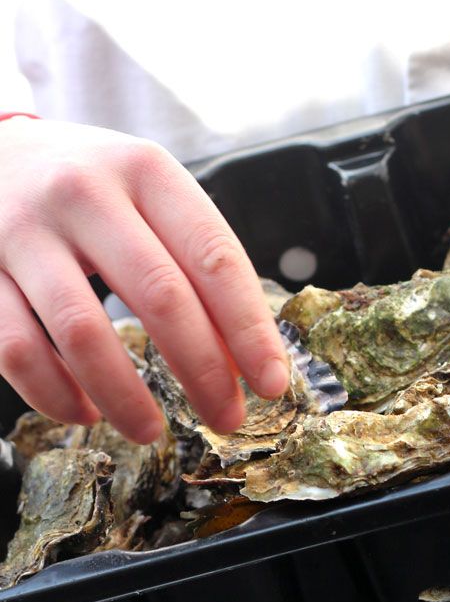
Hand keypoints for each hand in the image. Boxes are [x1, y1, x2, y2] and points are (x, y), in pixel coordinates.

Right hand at [0, 117, 287, 442]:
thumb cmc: (87, 186)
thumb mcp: (147, 196)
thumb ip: (193, 263)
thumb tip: (242, 358)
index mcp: (145, 170)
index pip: (214, 256)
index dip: (249, 329)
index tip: (272, 382)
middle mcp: (84, 192)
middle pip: (160, 296)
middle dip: (203, 371)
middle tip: (226, 418)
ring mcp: (23, 231)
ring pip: (82, 331)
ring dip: (125, 396)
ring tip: (152, 431)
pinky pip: (17, 349)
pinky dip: (55, 394)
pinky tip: (84, 412)